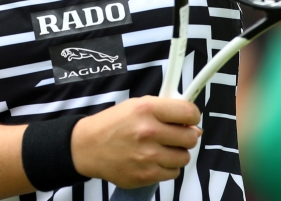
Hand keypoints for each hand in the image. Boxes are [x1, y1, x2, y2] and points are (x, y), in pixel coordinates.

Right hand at [70, 96, 201, 187]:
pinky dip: (167, 167)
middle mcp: (148, 132)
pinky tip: (154, 160)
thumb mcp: (137, 105)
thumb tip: (193, 123)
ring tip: (161, 148)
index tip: (189, 119)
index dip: (192, 116)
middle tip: (175, 135)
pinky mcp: (145, 176)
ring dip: (176, 153)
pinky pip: (173, 173)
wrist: (88, 147)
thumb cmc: (113, 124)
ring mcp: (147, 156)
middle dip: (186, 136)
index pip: (189, 112)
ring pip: (184, 158)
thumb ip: (165, 110)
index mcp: (147, 109)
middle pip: (191, 138)